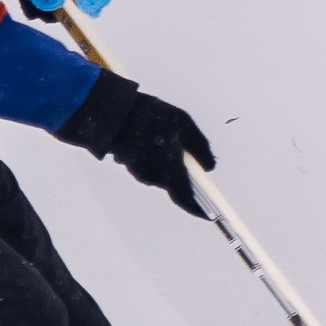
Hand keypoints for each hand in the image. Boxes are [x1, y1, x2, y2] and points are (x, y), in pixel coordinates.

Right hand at [107, 92, 215, 218]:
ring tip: (168, 141)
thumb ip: (200, 147)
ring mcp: (138, 171)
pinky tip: (153, 140)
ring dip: (167, 165)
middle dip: (182, 176)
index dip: (197, 208)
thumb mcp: (184, 123)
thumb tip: (210, 166)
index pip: (184, 197)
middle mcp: (153, 175)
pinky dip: (154, 159)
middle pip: (173, 184)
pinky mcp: (128, 165)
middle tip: (188, 158)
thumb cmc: (152, 115)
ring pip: (160, 175)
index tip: (208, 215)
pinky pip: (147, 167)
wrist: (115, 111)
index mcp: (169, 167)